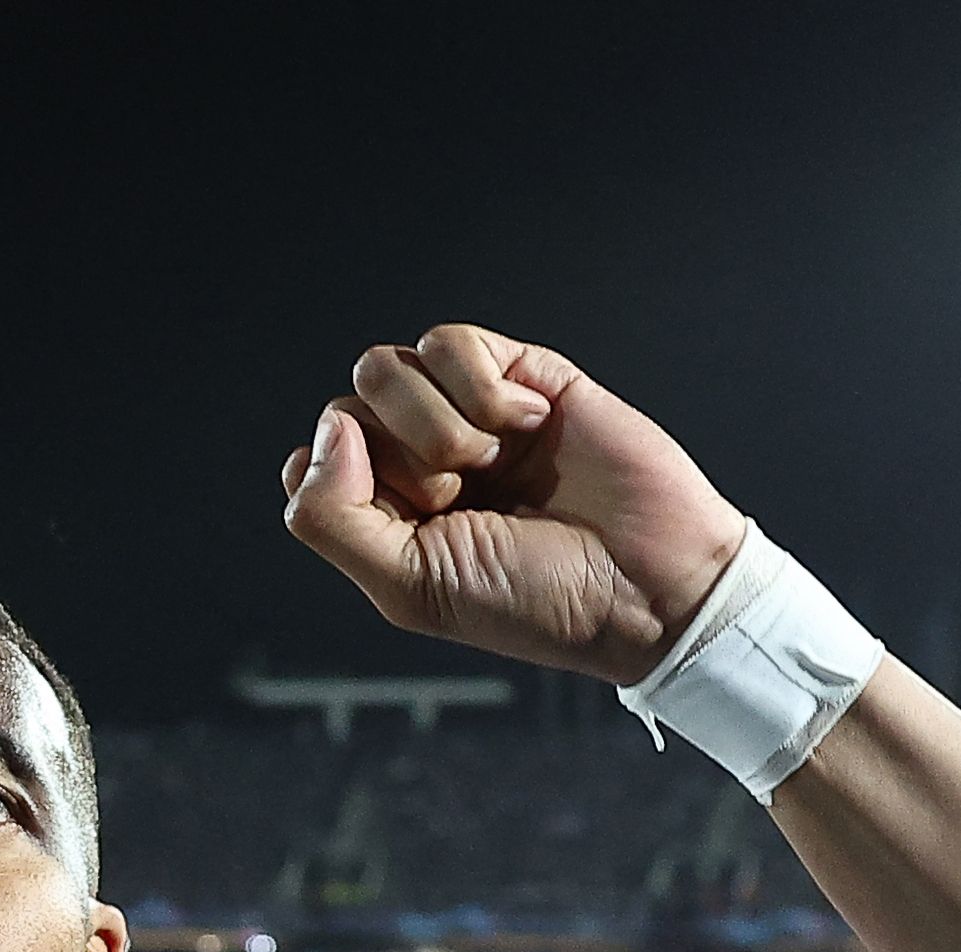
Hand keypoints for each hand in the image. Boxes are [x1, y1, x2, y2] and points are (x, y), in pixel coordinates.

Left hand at [281, 326, 747, 684]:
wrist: (645, 580)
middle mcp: (416, 458)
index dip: (348, 487)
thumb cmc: (534, 598)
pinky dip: (481, 388)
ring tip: (490, 464)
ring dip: (434, 423)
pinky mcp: (516, 373)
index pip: (315, 462)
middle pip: (346, 408)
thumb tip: (326, 431)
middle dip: (398, 459)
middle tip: (460, 498)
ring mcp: (464, 412)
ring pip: (382, 369)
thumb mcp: (408, 586)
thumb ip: (331, 519)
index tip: (411, 524)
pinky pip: (449, 343)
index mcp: (385, 513)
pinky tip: (528, 426)